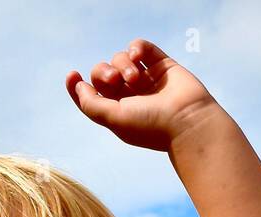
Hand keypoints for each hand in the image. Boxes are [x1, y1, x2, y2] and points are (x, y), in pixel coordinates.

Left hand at [65, 38, 219, 151]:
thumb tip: (78, 87)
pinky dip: (136, 47)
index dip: (77, 85)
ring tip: (135, 78)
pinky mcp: (160, 64)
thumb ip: (91, 104)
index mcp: (116, 111)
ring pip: (120, 58)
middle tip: (115, 80)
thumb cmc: (151, 125)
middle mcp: (129, 95)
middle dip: (103, 72)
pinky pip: (141, 47)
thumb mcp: (113, 119)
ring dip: (122, 64)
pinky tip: (138, 55)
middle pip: (102, 73)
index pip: (90, 95)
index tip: (72, 75)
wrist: (188, 121)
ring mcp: (145, 79)